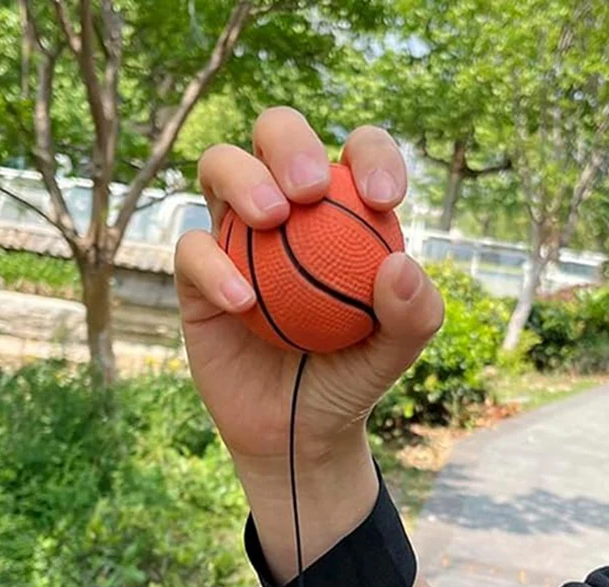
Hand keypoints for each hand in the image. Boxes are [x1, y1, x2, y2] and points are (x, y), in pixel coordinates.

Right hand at [175, 107, 443, 471]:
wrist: (296, 431)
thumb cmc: (347, 380)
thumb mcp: (393, 355)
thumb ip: (414, 316)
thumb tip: (401, 265)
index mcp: (339, 211)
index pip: (355, 155)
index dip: (372, 154)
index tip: (386, 198)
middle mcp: (283, 209)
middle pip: (274, 134)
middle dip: (290, 141)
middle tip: (310, 190)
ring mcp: (234, 235)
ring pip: (220, 168)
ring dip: (244, 178)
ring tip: (271, 220)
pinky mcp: (195, 274)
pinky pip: (193, 250)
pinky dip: (214, 266)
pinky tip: (243, 300)